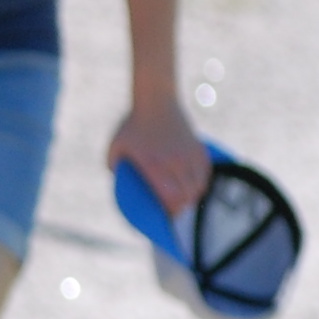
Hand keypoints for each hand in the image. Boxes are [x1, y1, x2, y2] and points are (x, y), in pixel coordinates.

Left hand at [109, 98, 213, 214]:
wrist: (155, 99)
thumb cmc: (132, 124)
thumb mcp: (115, 146)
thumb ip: (113, 166)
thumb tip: (116, 181)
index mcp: (154, 165)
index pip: (171, 197)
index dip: (172, 212)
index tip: (168, 219)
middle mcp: (174, 162)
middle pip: (187, 195)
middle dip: (183, 209)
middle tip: (175, 214)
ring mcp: (188, 154)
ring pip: (198, 185)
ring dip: (193, 196)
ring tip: (186, 202)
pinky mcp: (198, 147)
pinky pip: (205, 171)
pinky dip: (201, 181)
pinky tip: (195, 185)